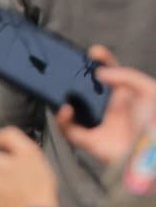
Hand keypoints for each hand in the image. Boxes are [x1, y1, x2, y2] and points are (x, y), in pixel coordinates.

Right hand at [55, 46, 155, 165]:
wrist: (153, 153)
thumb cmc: (155, 122)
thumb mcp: (150, 91)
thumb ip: (127, 76)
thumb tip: (100, 73)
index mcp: (127, 95)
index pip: (111, 74)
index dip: (101, 62)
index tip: (92, 53)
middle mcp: (110, 108)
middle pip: (87, 90)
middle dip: (74, 79)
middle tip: (66, 69)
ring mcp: (100, 124)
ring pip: (74, 109)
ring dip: (63, 99)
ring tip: (59, 89)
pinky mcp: (90, 142)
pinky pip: (69, 131)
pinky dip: (62, 120)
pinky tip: (65, 109)